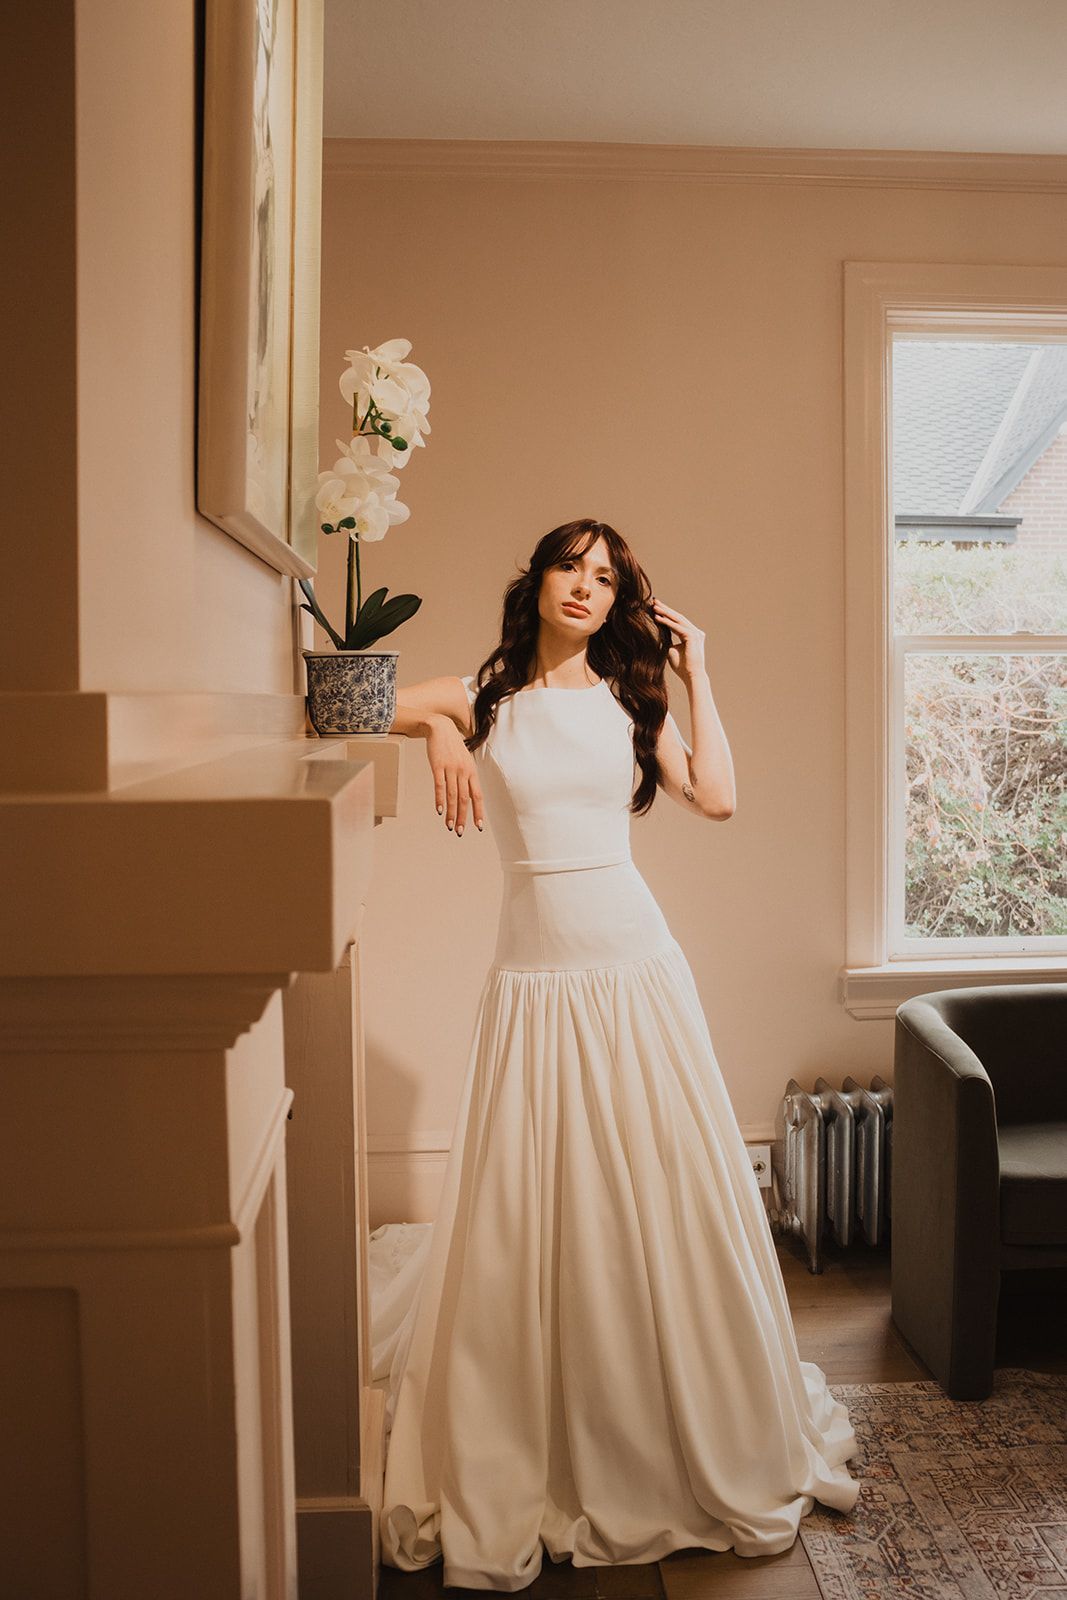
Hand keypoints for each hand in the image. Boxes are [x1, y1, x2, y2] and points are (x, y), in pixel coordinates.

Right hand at [426, 717, 484, 836]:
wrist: (441, 728)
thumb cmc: (453, 747)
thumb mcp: (465, 761)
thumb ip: (467, 778)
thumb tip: (469, 797)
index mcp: (472, 772)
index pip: (477, 796)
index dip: (478, 812)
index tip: (478, 826)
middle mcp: (463, 771)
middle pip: (465, 799)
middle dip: (463, 817)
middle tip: (460, 831)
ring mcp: (451, 768)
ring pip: (453, 795)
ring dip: (451, 813)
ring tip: (450, 826)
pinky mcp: (438, 766)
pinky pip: (439, 786)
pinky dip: (440, 799)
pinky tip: (440, 810)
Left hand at [650, 598, 705, 680]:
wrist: (691, 676)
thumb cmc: (682, 666)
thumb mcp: (671, 650)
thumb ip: (668, 640)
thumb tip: (659, 633)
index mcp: (691, 634)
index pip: (677, 621)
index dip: (666, 614)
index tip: (655, 608)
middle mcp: (695, 632)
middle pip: (678, 617)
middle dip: (665, 609)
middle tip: (654, 601)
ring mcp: (696, 633)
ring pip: (678, 620)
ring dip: (665, 613)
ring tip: (654, 607)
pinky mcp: (693, 637)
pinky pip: (678, 627)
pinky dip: (667, 622)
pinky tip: (658, 618)